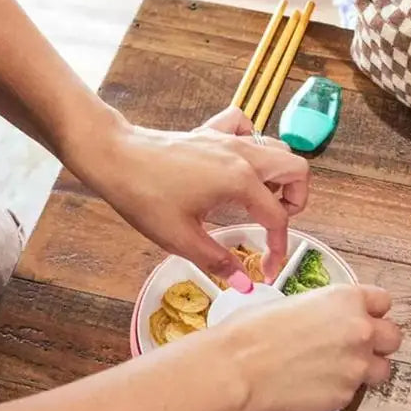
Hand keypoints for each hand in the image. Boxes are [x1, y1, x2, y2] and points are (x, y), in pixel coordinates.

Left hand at [74, 106, 308, 283]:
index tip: (267, 269)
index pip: (278, 218)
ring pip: (277, 148)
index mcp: (241, 181)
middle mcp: (243, 155)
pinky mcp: (212, 132)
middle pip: (296, 169)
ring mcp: (229, 140)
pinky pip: (246, 127)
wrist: (114, 157)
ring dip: (279, 174)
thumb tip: (244, 284)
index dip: (278, 248)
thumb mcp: (181, 238)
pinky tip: (238, 162)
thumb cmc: (144, 195)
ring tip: (261, 199)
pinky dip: (252, 142)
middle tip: (275, 223)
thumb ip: (218, 261)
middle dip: (296, 200)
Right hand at [221, 284, 401, 410]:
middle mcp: (360, 330)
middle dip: (378, 343)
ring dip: (366, 370)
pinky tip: (314, 386)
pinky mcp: (345, 396)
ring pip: (382, 370)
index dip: (373, 311)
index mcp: (347, 299)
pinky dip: (339, 391)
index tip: (364, 318)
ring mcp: (356, 366)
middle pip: (394, 337)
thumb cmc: (254, 330)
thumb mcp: (298, 303)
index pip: (384, 301)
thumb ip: (328, 313)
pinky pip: (353, 393)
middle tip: (355, 348)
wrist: (238, 368)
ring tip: (336, 371)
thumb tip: (330, 323)